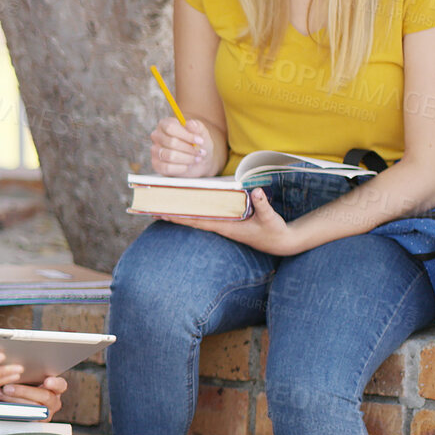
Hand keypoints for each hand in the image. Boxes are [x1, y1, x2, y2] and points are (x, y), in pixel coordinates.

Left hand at [0, 376, 68, 418]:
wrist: (14, 400)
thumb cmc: (22, 383)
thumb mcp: (27, 377)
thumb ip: (26, 373)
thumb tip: (13, 367)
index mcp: (55, 388)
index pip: (60, 385)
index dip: (55, 383)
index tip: (47, 381)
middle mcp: (53, 401)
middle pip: (45, 397)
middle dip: (24, 392)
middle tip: (7, 388)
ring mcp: (46, 414)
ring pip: (33, 409)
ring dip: (13, 401)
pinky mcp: (34, 423)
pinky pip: (23, 417)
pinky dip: (9, 409)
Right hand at [148, 116, 213, 176]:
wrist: (200, 161)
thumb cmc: (198, 144)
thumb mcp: (201, 132)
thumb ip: (196, 126)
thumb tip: (190, 124)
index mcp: (165, 124)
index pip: (170, 127)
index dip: (186, 135)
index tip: (200, 141)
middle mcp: (157, 136)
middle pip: (171, 142)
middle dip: (189, 149)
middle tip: (201, 152)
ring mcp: (155, 151)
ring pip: (170, 155)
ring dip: (187, 158)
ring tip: (196, 159)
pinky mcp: (156, 164)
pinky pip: (167, 167)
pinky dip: (181, 168)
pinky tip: (187, 166)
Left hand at [159, 187, 304, 254]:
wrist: (281, 242)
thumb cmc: (275, 230)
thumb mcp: (271, 218)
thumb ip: (263, 205)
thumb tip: (257, 192)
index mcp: (228, 227)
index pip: (199, 221)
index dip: (182, 218)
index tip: (165, 214)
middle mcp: (222, 227)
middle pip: (194, 221)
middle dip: (174, 216)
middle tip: (153, 210)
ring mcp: (224, 226)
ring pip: (199, 220)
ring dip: (182, 215)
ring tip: (162, 210)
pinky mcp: (229, 224)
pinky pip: (207, 218)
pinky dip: (195, 214)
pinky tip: (186, 210)